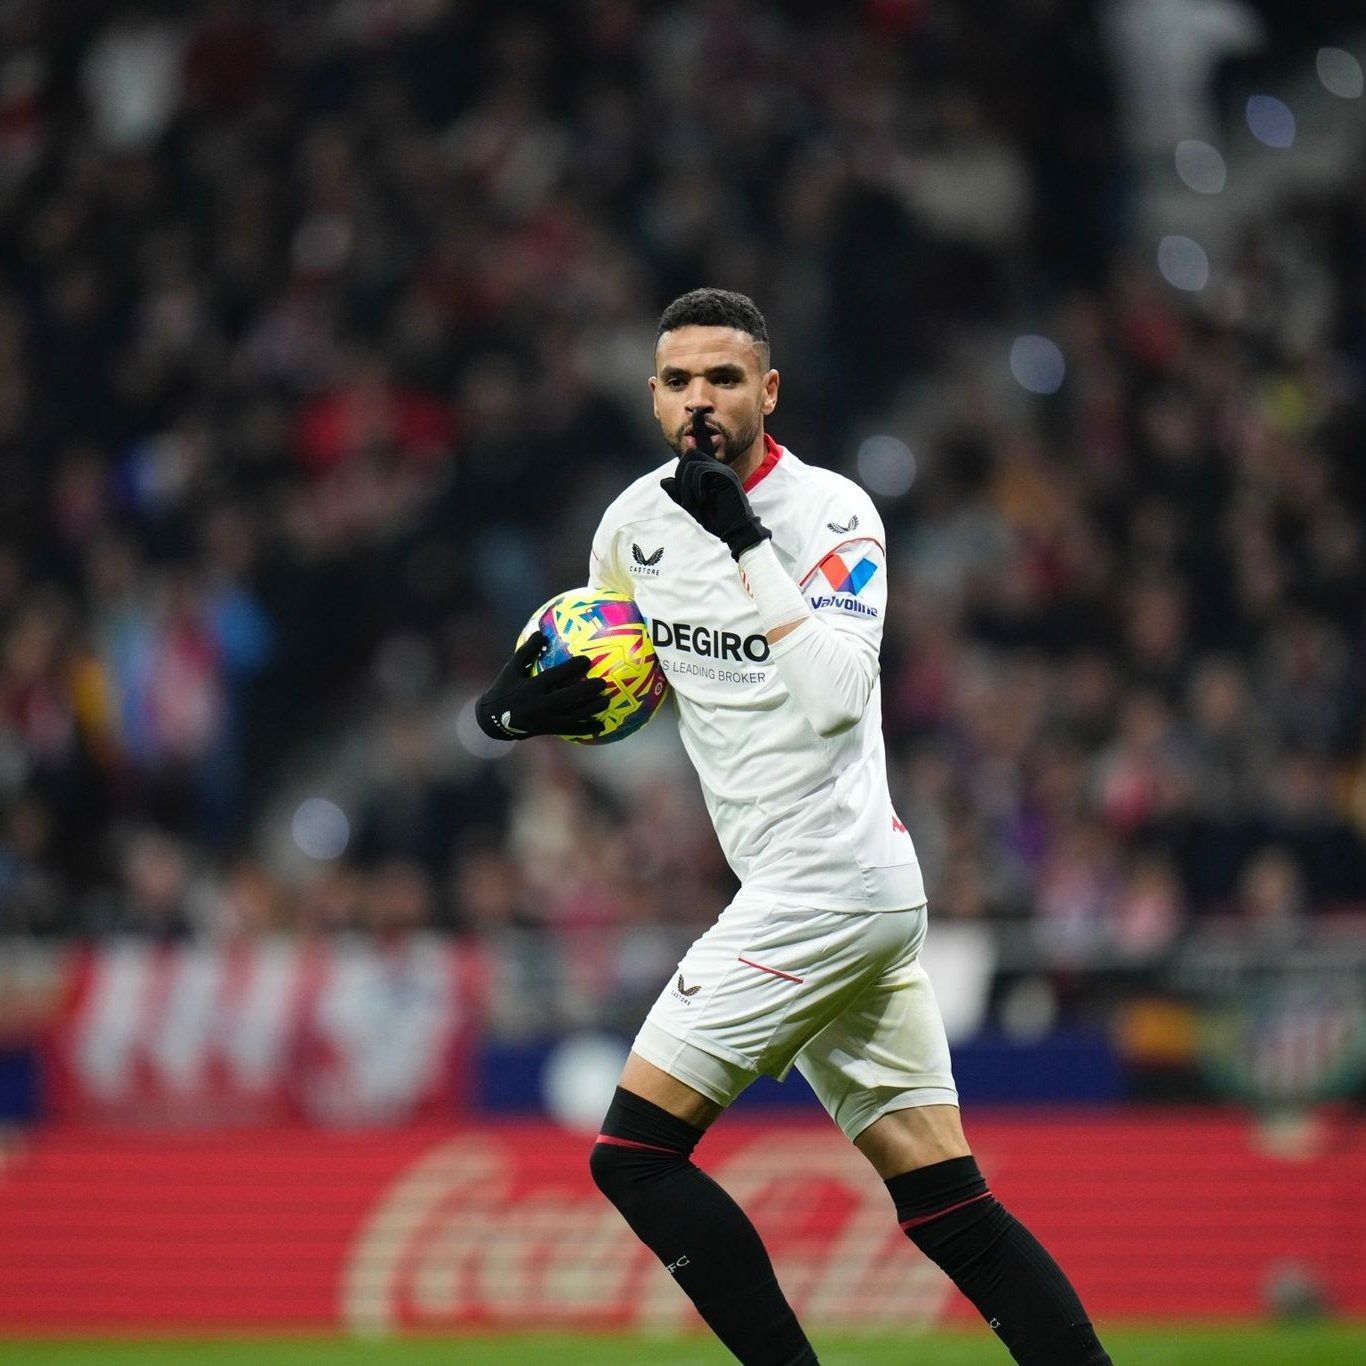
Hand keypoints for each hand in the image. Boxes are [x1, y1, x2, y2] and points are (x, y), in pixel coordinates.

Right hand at [476, 632, 609, 739]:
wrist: (493, 720)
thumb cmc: (504, 689)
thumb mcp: (512, 668)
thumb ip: (527, 651)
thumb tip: (542, 631)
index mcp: (530, 688)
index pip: (555, 676)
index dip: (571, 668)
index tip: (587, 660)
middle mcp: (539, 705)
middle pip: (567, 698)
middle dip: (586, 690)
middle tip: (602, 682)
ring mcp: (545, 720)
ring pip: (572, 716)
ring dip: (591, 709)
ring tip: (606, 700)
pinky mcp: (548, 730)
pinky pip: (570, 730)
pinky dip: (586, 729)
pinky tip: (601, 726)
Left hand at [660, 412, 771, 559]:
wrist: (734, 529)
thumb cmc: (716, 518)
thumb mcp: (692, 505)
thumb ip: (679, 493)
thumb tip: (664, 480)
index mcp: (711, 469)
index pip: (702, 445)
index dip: (699, 428)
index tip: (696, 412)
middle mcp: (718, 465)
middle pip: (690, 455)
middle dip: (681, 476)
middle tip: (687, 499)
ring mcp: (723, 469)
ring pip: (693, 463)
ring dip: (686, 484)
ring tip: (694, 501)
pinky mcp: (726, 476)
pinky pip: (701, 472)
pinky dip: (694, 487)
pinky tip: (701, 500)